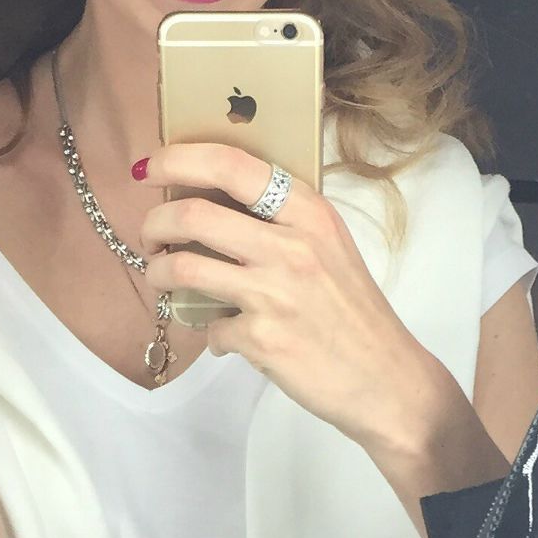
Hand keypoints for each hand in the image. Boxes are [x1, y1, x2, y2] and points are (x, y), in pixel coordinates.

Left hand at [137, 143, 437, 450]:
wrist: (387, 379)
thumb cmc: (353, 310)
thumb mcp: (329, 245)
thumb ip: (281, 220)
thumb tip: (212, 203)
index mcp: (309, 212)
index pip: (230, 164)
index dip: (177, 159)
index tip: (149, 167)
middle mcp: (291, 245)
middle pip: (192, 214)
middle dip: (154, 222)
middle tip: (150, 234)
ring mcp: (275, 293)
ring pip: (184, 268)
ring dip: (160, 273)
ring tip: (162, 278)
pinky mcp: (263, 338)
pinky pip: (210, 327)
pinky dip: (210, 332)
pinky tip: (226, 336)